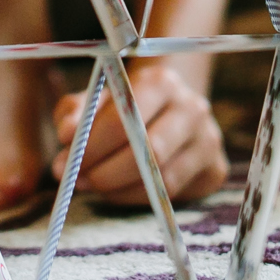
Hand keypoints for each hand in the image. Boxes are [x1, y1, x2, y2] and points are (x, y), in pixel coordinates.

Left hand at [51, 62, 227, 205]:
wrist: (169, 108)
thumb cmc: (124, 105)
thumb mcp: (96, 100)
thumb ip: (77, 113)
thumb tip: (67, 136)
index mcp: (163, 82)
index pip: (126, 116)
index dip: (92, 145)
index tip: (65, 162)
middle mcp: (192, 108)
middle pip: (149, 150)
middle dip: (105, 171)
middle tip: (77, 181)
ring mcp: (208, 139)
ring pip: (161, 178)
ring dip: (118, 188)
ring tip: (93, 185)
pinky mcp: (214, 168)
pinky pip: (171, 194)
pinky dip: (136, 196)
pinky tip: (118, 190)